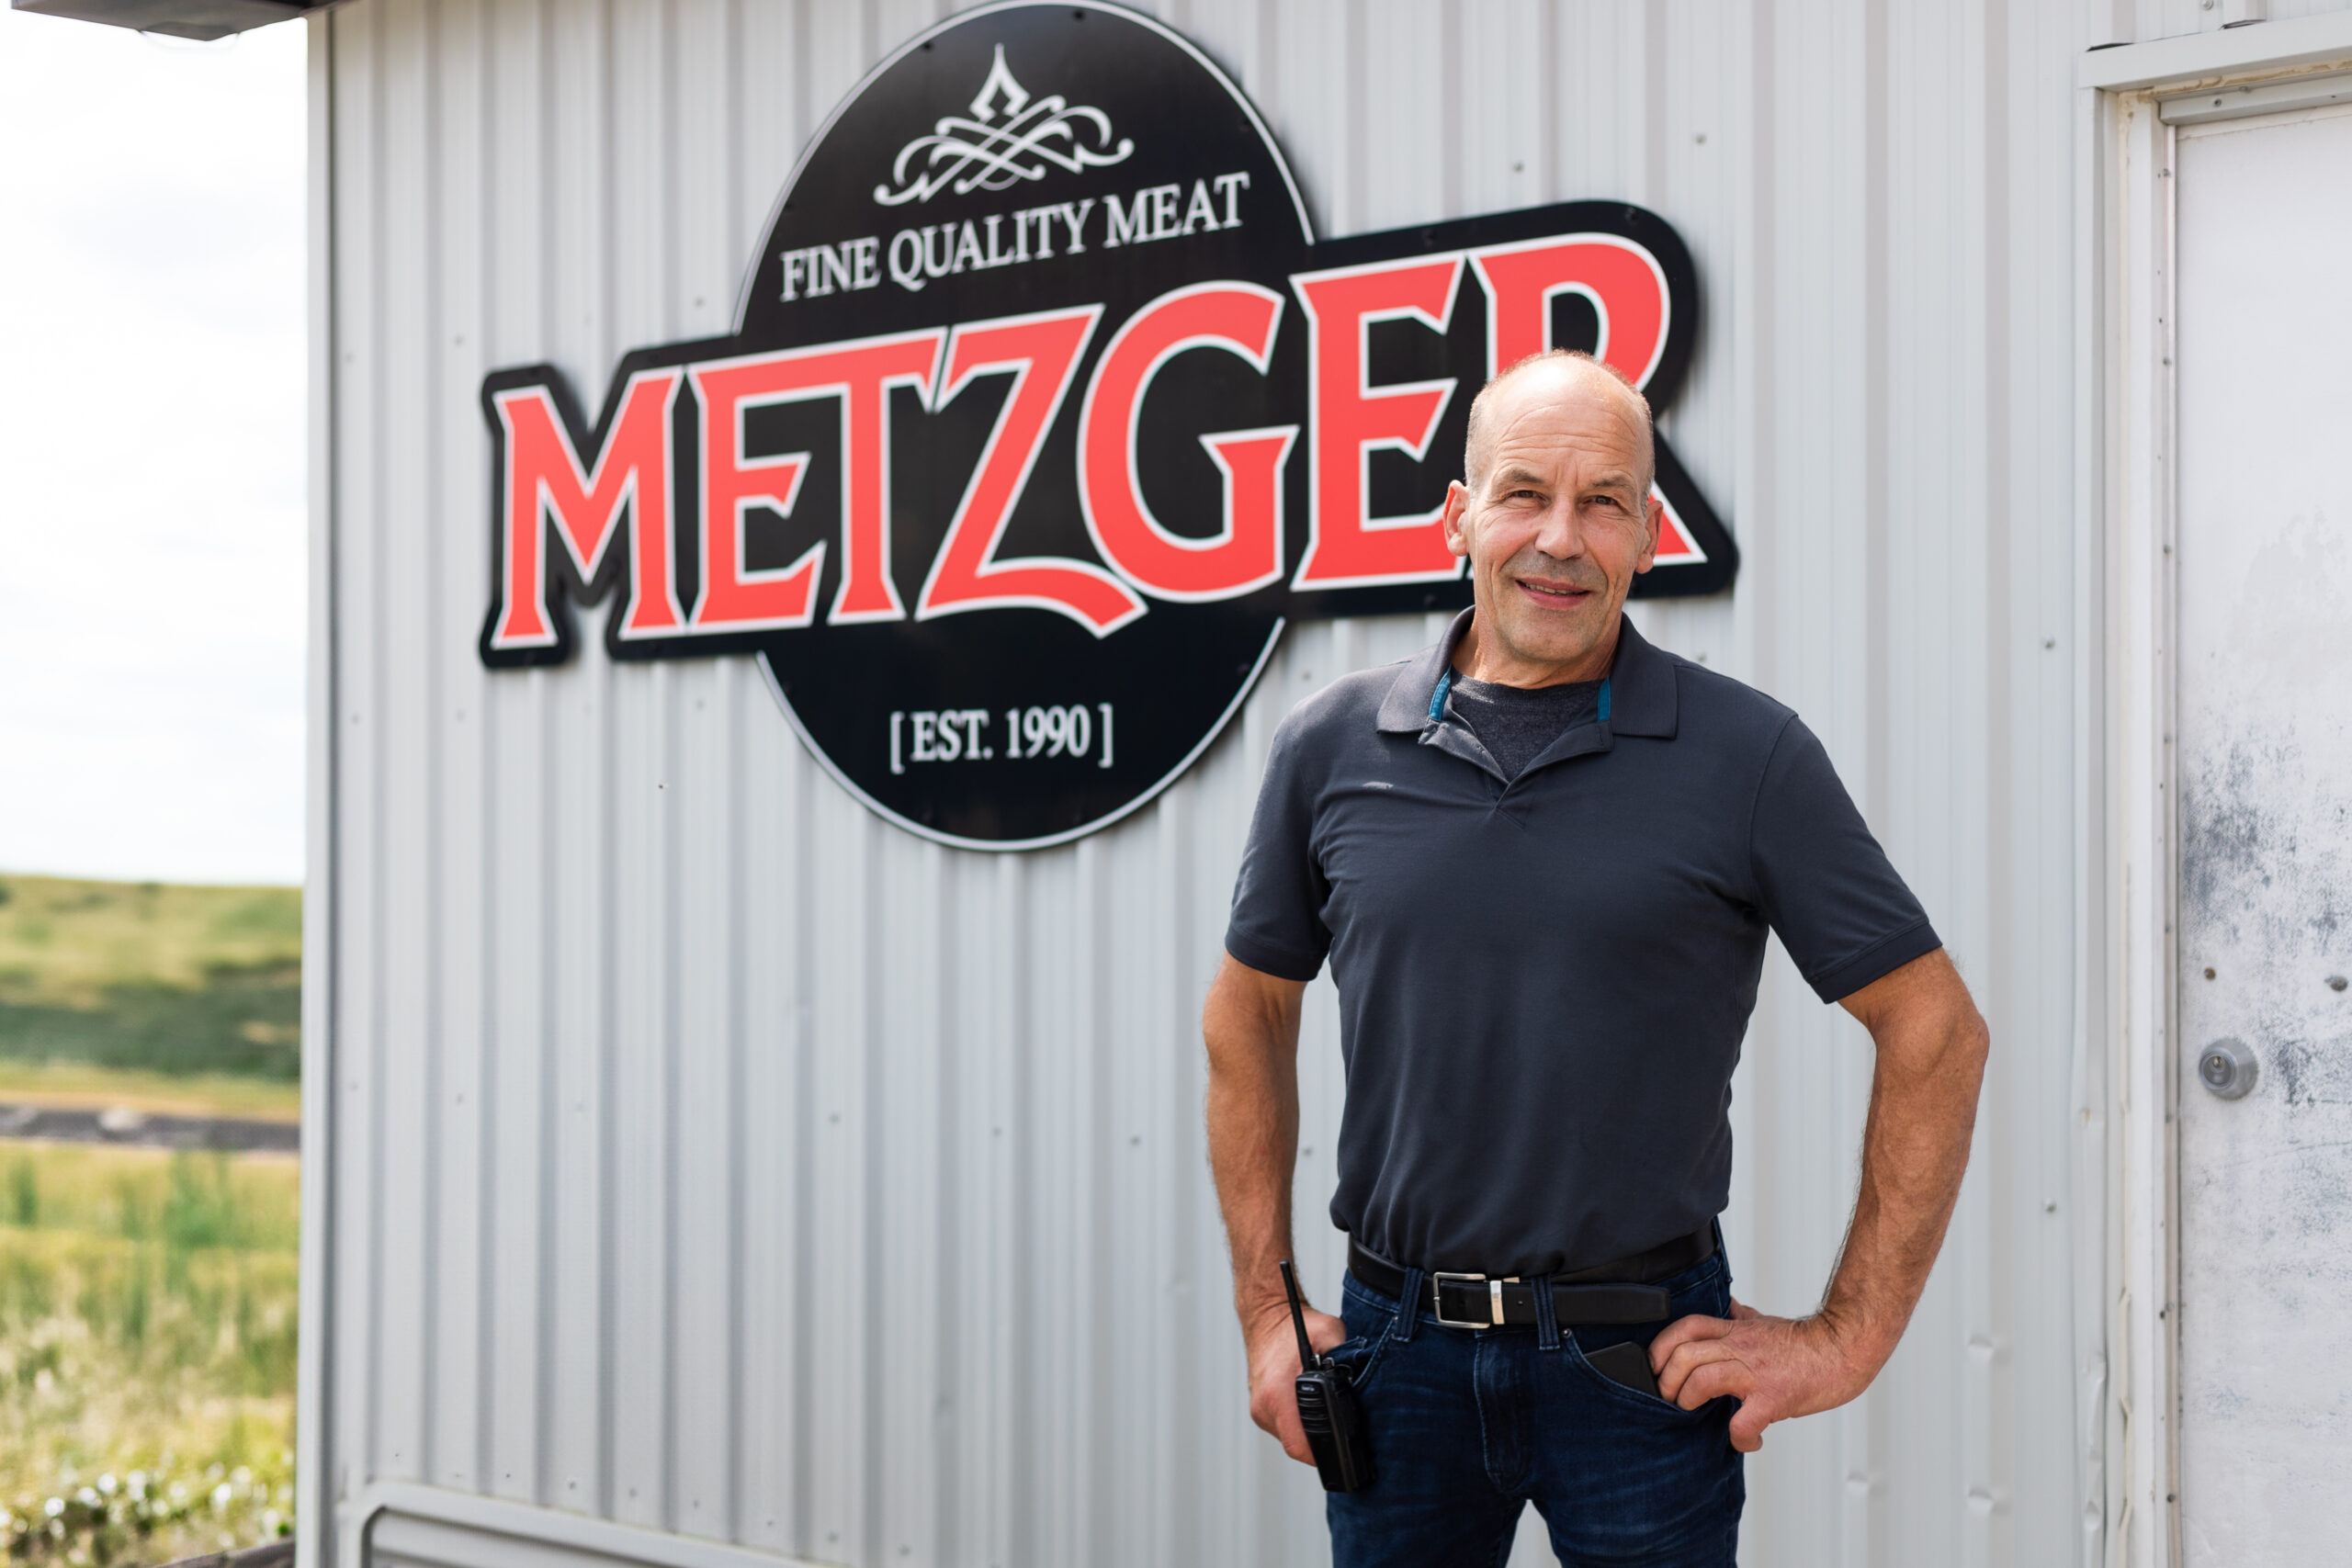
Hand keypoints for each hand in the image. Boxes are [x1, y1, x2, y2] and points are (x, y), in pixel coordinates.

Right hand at [1245, 1304, 1347, 1463]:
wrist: (1267, 1317)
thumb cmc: (1294, 1324)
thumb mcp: (1329, 1332)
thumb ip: (1347, 1355)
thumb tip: (1364, 1377)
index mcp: (1277, 1393)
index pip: (1300, 1445)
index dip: (1323, 1453)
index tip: (1340, 1451)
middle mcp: (1264, 1405)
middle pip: (1295, 1445)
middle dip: (1319, 1443)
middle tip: (1338, 1432)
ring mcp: (1259, 1408)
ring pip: (1288, 1438)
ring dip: (1306, 1433)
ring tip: (1323, 1414)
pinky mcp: (1259, 1408)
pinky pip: (1281, 1427)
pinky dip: (1296, 1423)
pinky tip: (1308, 1408)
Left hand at [1649, 1299, 1881, 1452]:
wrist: (1846, 1348)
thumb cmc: (1808, 1342)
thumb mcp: (1765, 1321)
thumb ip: (1741, 1318)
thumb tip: (1727, 1306)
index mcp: (1735, 1329)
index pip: (1686, 1327)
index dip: (1662, 1346)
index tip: (1654, 1366)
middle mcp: (1740, 1347)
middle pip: (1685, 1354)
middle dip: (1666, 1380)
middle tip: (1668, 1397)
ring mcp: (1755, 1373)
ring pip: (1702, 1381)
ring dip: (1689, 1401)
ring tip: (1693, 1413)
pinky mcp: (1774, 1398)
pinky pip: (1743, 1422)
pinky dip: (1738, 1438)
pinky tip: (1746, 1440)